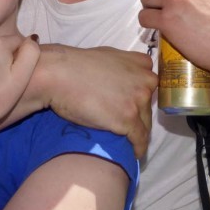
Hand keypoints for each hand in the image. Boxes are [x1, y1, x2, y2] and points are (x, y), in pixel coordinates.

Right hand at [40, 45, 156, 157]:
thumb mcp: (109, 56)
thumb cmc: (79, 64)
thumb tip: (125, 78)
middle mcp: (145, 81)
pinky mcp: (129, 120)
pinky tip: (135, 153)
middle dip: (139, 114)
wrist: (62, 76)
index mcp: (141, 63)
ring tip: (128, 139)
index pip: (148, 84)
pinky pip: (140, 139)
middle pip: (148, 105)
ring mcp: (138, 101)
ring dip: (137, 132)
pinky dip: (138, 148)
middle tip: (125, 121)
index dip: (139, 95)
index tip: (132, 103)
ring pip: (145, 123)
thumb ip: (125, 67)